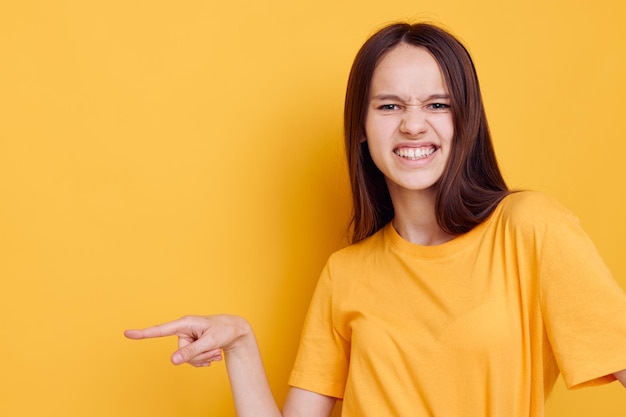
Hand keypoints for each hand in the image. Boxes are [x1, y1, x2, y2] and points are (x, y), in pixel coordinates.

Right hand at [124, 314, 250, 366]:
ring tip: (216, 350)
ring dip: (203, 358)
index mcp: (185, 323)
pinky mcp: (191, 345)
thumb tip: (172, 361)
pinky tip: (214, 354)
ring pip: (187, 359)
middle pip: (181, 353)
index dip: (144, 333)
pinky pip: (192, 361)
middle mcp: (184, 330)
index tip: (127, 333)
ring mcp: (187, 338)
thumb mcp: (210, 342)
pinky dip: (204, 360)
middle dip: (198, 356)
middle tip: (214, 349)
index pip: (160, 330)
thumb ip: (191, 351)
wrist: (236, 330)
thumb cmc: (224, 330)